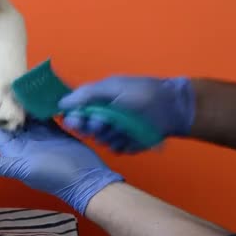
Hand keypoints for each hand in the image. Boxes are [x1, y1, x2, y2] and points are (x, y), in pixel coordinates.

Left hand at [0, 86, 123, 214]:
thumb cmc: (54, 176)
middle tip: (3, 78)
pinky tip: (37, 89)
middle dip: (6, 99)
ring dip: (22, 99)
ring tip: (18, 79)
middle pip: (10, 116)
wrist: (86, 179)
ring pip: (26, 113)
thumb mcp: (24, 169)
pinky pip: (42, 113)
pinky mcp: (54, 130)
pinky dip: (39, 103)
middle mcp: (23, 142)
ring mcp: (39, 135)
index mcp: (13, 150)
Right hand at [58, 76, 194, 153]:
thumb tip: (61, 103)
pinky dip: (123, 143)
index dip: (74, 118)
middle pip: (85, 130)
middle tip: (103, 123)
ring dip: (110, 134)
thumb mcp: (112, 87)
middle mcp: (103, 118)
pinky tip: (132, 135)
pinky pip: (116, 148)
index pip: (75, 114)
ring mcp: (115, 133)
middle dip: (93, 127)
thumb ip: (86, 93)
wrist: (173, 107)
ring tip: (124, 126)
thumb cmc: (142, 92)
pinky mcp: (127, 145)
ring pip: (100, 141)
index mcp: (97, 103)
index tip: (76, 120)